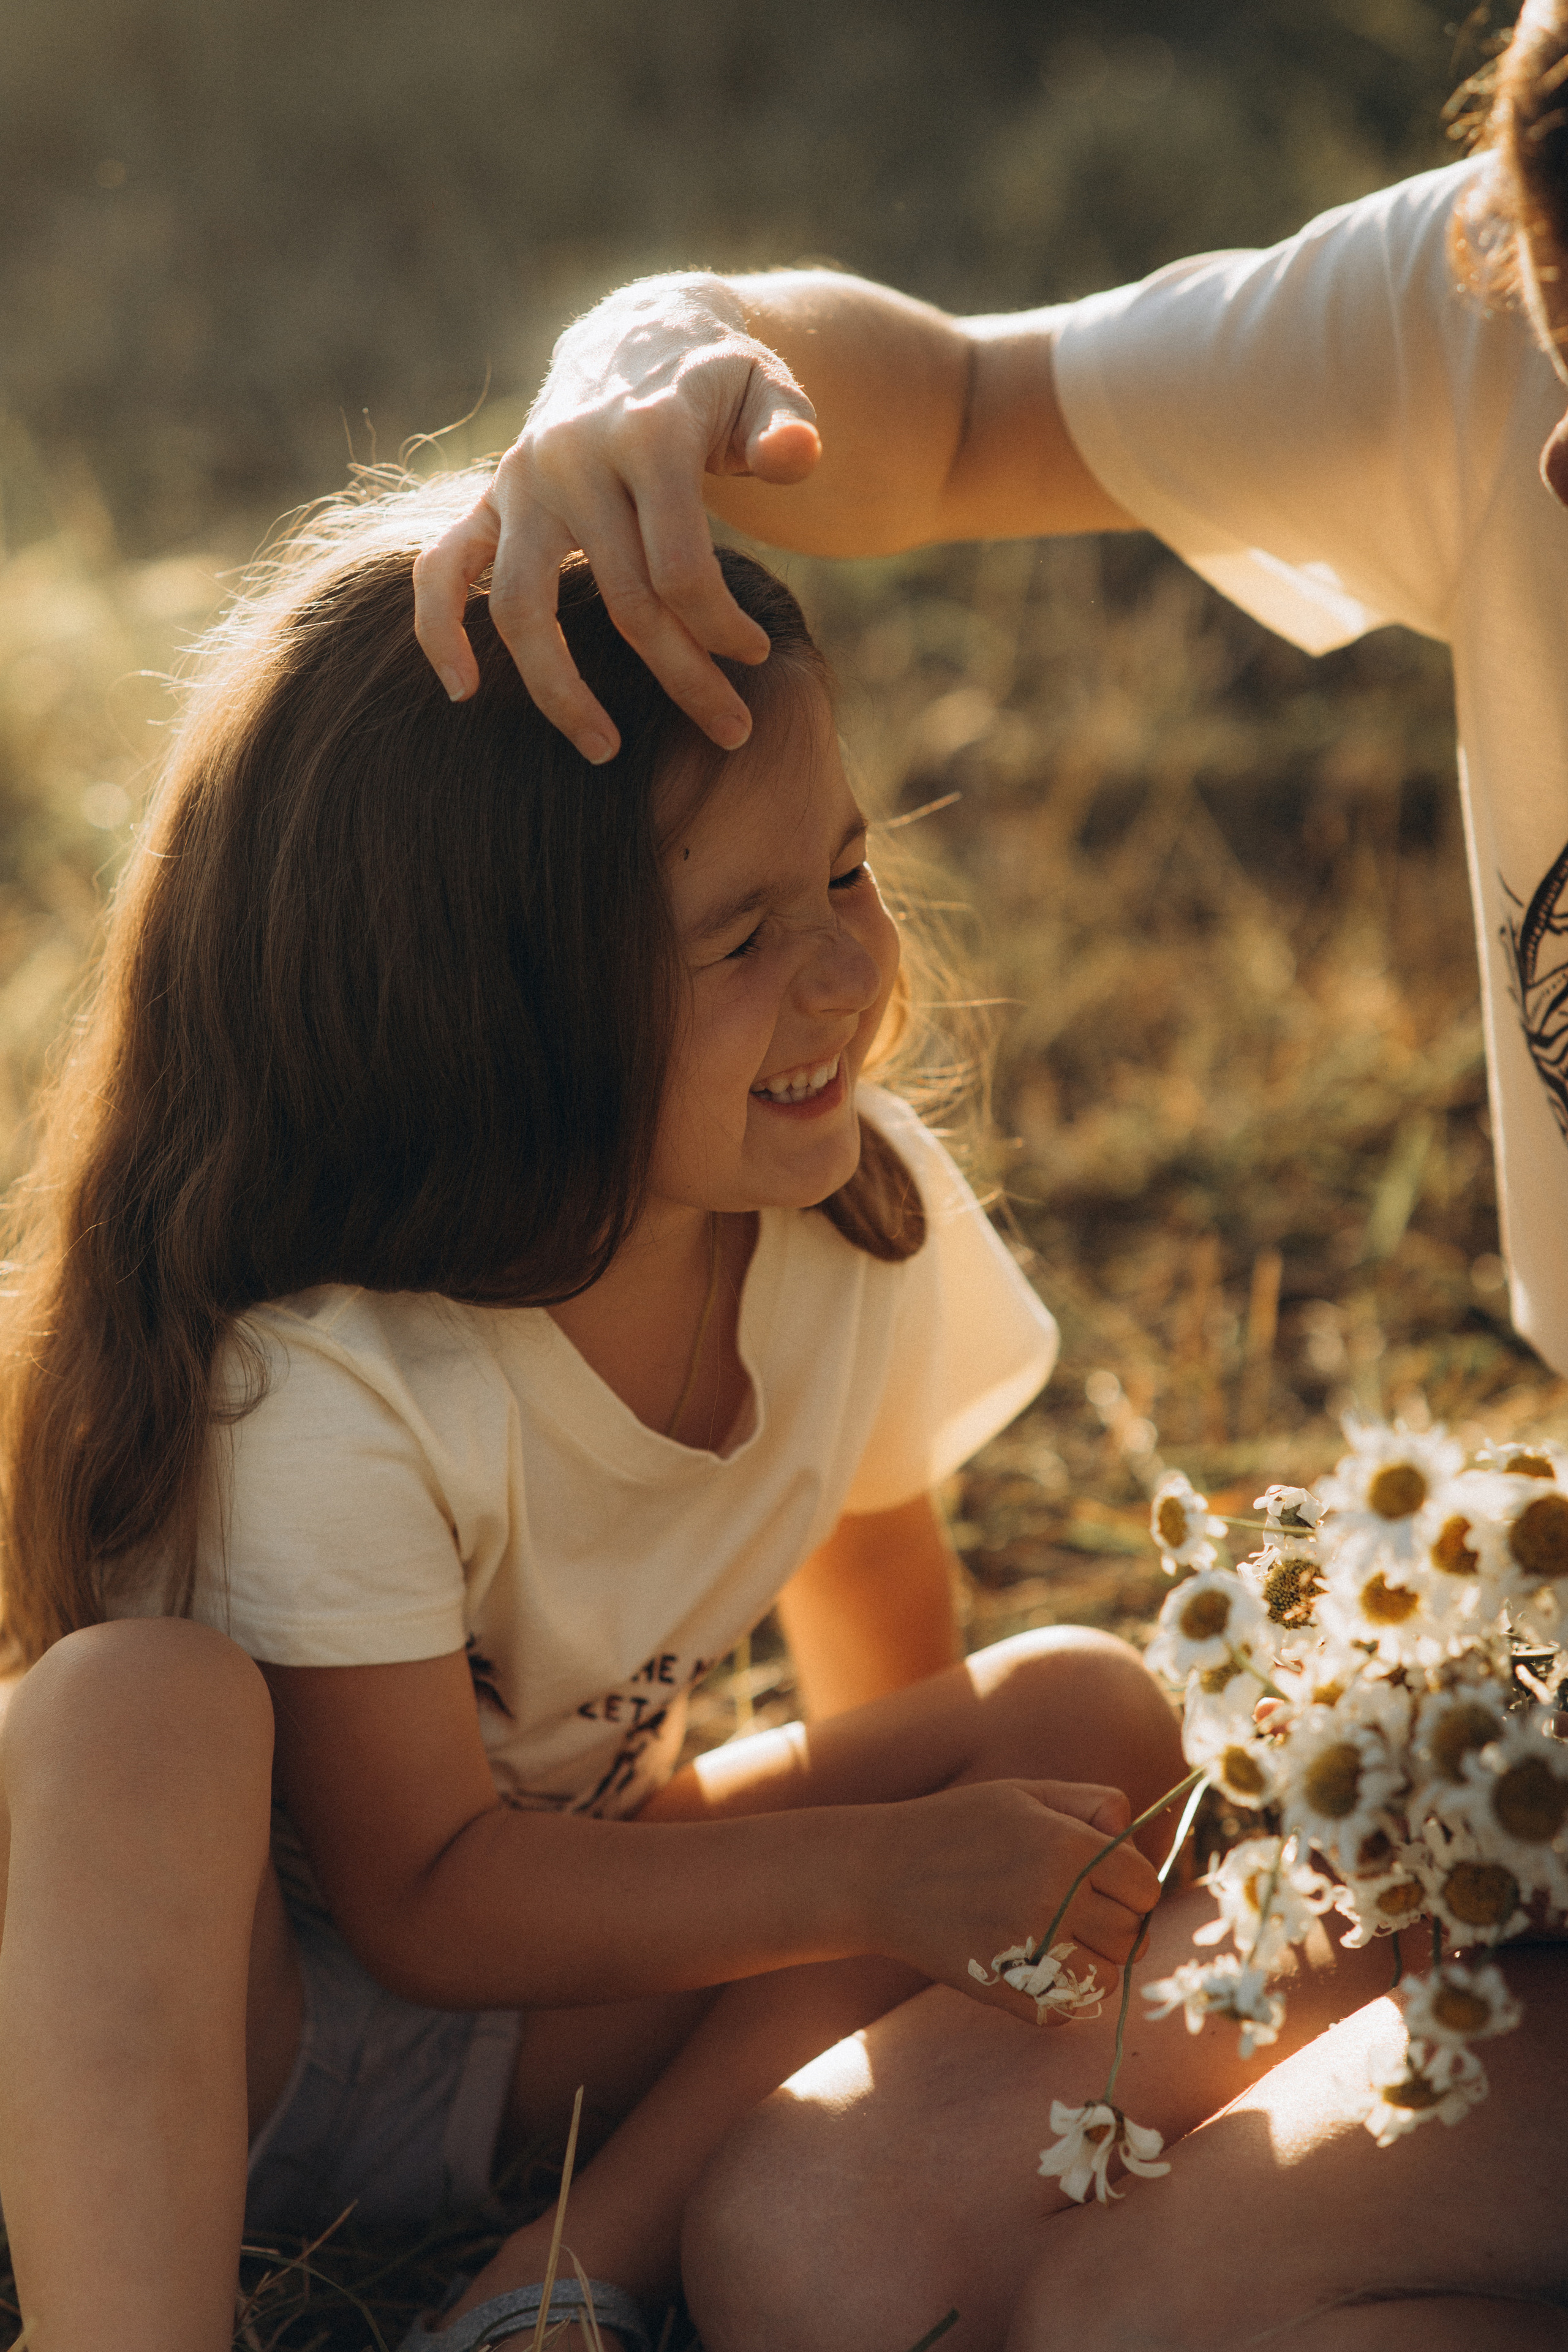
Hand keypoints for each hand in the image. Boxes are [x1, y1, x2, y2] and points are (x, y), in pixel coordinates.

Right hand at [412, 274, 820, 759]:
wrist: (637, 339)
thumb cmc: (716, 385)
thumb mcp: (766, 387)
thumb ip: (788, 424)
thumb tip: (795, 454)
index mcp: (648, 434)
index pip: (680, 567)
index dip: (722, 627)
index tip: (756, 655)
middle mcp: (573, 458)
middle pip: (624, 601)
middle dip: (685, 677)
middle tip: (732, 730)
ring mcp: (522, 482)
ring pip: (523, 608)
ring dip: (561, 691)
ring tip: (605, 751)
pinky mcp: (488, 499)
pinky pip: (442, 569)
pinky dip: (440, 629)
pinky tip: (463, 690)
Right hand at [867, 1778, 1161, 2020]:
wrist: (879, 1873)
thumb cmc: (957, 1826)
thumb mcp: (1024, 1794)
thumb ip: (1090, 1803)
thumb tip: (1135, 1834)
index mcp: (1065, 1845)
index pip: (1145, 1886)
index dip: (1134, 1886)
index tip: (1111, 1885)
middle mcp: (1054, 1897)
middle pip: (1133, 1936)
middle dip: (1118, 1926)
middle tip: (1084, 1914)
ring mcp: (1029, 1947)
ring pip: (1107, 1979)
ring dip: (1093, 1964)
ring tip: (1061, 1940)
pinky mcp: (1004, 1989)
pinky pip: (1065, 2012)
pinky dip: (1059, 1997)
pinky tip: (1033, 1965)